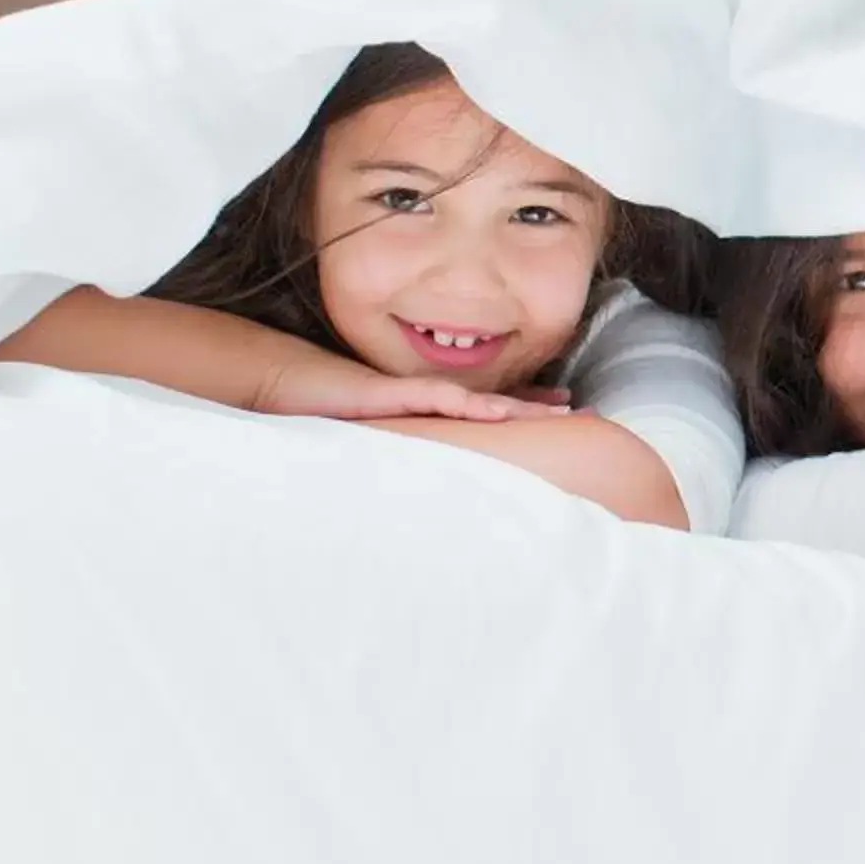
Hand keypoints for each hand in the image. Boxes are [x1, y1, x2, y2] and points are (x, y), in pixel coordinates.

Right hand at [252, 356, 572, 423]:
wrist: (279, 383)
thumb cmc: (319, 411)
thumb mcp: (371, 437)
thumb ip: (403, 448)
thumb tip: (429, 480)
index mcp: (428, 410)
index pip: (486, 411)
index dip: (525, 413)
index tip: (566, 416)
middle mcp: (428, 401)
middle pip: (494, 405)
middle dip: (538, 409)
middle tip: (585, 412)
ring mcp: (411, 396)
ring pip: (477, 403)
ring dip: (519, 409)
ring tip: (560, 413)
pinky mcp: (388, 396)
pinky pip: (436, 401)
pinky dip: (468, 407)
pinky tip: (496, 411)